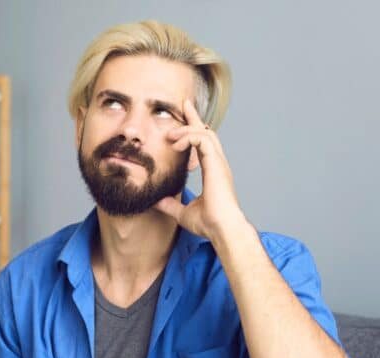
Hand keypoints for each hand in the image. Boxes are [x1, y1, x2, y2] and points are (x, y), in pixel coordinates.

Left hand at [154, 99, 247, 241]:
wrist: (222, 230)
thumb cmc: (210, 224)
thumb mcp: (184, 212)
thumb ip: (171, 205)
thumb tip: (157, 202)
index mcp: (214, 172)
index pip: (204, 144)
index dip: (194, 130)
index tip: (186, 119)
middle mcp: (218, 164)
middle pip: (207, 132)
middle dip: (194, 117)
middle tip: (183, 104)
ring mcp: (219, 163)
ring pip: (205, 133)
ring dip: (187, 128)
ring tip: (171, 134)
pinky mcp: (216, 164)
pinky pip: (202, 139)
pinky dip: (189, 137)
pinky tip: (175, 144)